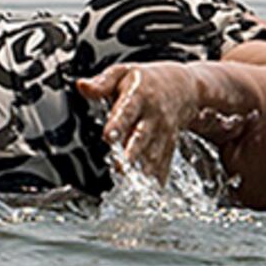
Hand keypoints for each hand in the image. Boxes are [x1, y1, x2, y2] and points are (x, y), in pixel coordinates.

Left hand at [76, 62, 248, 186]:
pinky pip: (164, 163)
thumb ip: (102, 82)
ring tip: (132, 186)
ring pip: (153, 154)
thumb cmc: (147, 80)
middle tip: (121, 167)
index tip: (109, 135)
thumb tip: (82, 86)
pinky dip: (157, 179)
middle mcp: (153, 116)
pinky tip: (150, 193)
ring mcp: (163, 133)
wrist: (183, 87)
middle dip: (132, 153)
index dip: (118, 123)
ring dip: (143, 170)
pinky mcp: (169, 146)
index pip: (127, 110)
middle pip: (142, 136)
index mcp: (139, 95)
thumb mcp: (123, 72)